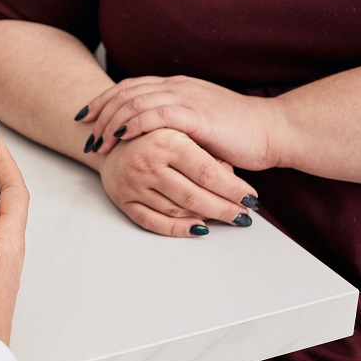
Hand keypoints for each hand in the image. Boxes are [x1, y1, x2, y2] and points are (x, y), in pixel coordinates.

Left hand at [78, 75, 280, 170]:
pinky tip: (119, 136)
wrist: (274, 131)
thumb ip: (173, 125)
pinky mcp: (195, 113)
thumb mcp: (198, 124)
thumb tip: (147, 139)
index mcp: (177, 86)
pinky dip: (131, 124)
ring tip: (98, 143)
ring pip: (134, 102)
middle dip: (99, 112)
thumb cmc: (239, 135)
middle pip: (125, 92)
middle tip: (84, 133)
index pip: (130, 87)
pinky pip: (153, 114)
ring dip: (111, 122)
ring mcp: (186, 97)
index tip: (85, 117)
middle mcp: (177, 86)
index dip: (104, 100)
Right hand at [98, 129, 258, 236]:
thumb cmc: (153, 133)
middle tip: (244, 216)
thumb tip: (234, 182)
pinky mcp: (122, 199)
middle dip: (224, 209)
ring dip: (206, 218)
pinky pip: (152, 222)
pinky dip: (177, 229)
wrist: (109, 136)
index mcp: (165, 141)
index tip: (251, 198)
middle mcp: (147, 163)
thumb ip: (207, 153)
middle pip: (194, 196)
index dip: (232, 189)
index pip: (206, 173)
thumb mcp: (181, 131)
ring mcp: (133, 183)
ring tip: (227, 219)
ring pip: (176, 210)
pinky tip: (198, 228)